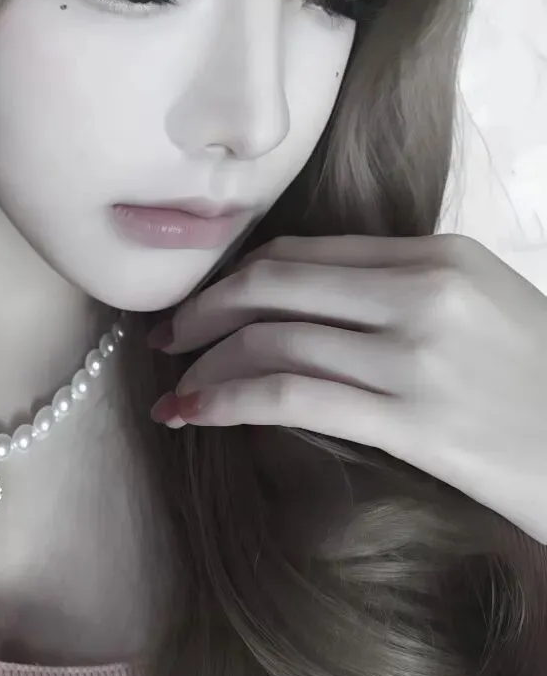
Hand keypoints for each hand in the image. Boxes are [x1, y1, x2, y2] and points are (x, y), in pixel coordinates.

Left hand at [148, 233, 546, 545]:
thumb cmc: (543, 382)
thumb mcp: (482, 306)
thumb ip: (401, 290)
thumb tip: (306, 302)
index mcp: (435, 256)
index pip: (302, 254)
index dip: (235, 279)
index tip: (200, 306)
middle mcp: (419, 292)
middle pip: (272, 285)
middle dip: (202, 311)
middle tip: (166, 339)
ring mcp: (416, 355)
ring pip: (271, 341)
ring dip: (204, 364)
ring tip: (174, 388)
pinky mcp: (415, 421)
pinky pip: (290, 397)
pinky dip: (226, 402)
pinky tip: (193, 414)